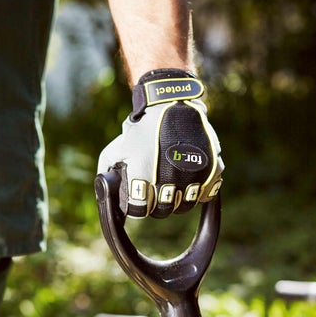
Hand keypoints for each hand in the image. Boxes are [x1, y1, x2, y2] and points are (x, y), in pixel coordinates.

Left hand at [97, 69, 222, 217]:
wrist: (173, 104)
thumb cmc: (144, 127)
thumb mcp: (118, 145)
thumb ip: (107, 168)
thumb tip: (103, 190)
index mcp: (144, 175)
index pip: (139, 210)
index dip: (137, 207)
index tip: (139, 198)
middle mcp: (170, 179)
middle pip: (162, 211)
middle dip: (156, 205)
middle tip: (156, 192)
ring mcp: (193, 175)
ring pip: (184, 206)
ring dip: (177, 200)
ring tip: (173, 186)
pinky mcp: (212, 170)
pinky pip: (206, 194)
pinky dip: (199, 192)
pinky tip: (190, 181)